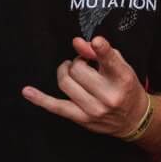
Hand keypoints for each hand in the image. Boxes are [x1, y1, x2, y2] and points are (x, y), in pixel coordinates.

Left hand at [21, 36, 148, 136]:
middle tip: (83, 63)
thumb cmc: (125, 87)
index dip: (101, 49)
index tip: (96, 42)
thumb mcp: (121, 66)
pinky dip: (40, 99)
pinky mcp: (82, 119)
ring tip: (73, 71)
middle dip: (77, 62)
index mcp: (123, 79)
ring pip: (66, 83)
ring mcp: (94, 109)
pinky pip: (56, 107)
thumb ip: (101, 52)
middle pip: (79, 70)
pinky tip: (27, 91)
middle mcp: (109, 96)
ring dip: (65, 72)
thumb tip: (78, 43)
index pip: (111, 61)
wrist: (133, 119)